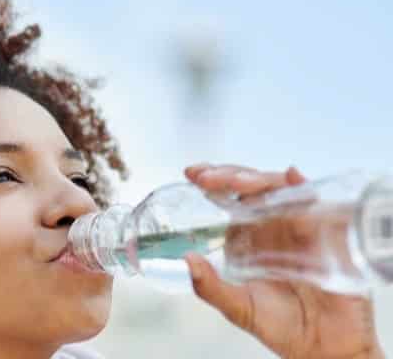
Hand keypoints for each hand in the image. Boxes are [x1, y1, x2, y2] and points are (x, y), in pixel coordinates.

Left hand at [183, 163, 384, 358]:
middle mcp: (272, 225)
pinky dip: (303, 187)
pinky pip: (317, 202)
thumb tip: (187, 260)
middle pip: (252, 186)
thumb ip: (210, 287)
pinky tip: (291, 179)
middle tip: (208, 177)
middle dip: (229, 174)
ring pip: (280, 188)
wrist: (324, 346)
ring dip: (258, 179)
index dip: (212, 180)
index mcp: (248, 236)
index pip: (228, 198)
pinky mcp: (326, 233)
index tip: (192, 173)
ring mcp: (300, 226)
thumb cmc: (281, 326)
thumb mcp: (238, 308)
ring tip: (238, 184)